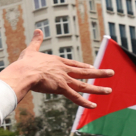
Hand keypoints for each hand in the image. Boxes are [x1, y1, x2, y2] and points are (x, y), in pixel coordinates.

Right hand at [0, 30, 114, 107]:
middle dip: (99, 73)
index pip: (74, 64)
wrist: (24, 72)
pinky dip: (84, 102)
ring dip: (97, 88)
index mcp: (57, 62)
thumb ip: (36, 41)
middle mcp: (64, 70)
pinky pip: (75, 97)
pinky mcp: (62, 88)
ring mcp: (64, 79)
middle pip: (85, 72)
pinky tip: (94, 106)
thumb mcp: (31, 50)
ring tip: (109, 91)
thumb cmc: (26, 63)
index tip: (92, 66)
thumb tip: (38, 30)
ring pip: (84, 85)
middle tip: (111, 73)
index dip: (84, 66)